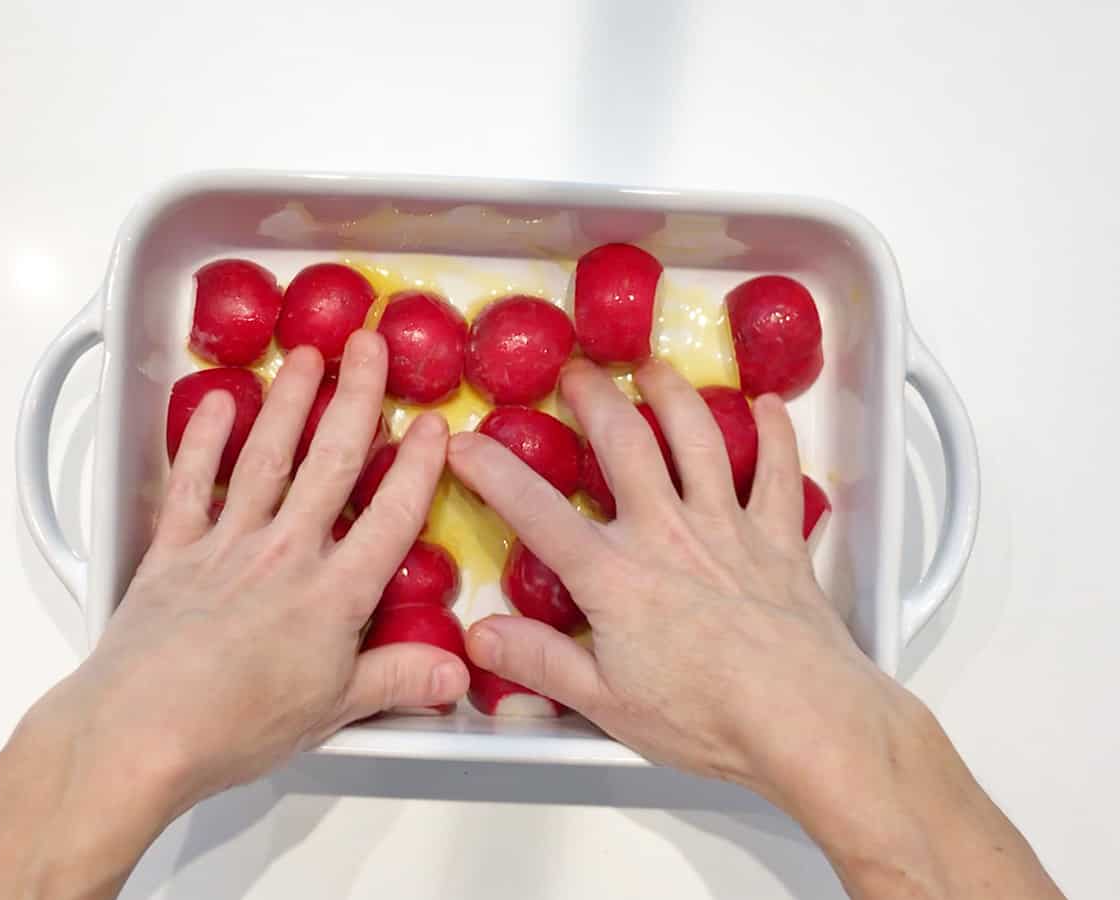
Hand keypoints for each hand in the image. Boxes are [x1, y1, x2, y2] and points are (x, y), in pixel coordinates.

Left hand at [42, 332, 467, 814]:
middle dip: (356, 398)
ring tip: (305, 355)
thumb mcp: (334, 711)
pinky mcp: (173, 550)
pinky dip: (201, 441)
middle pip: (331, 462)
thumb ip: (398, 681)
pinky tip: (213, 405)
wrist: (140, 731)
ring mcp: (227, 543)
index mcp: (334, 593)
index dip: (418, 467)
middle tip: (367, 345)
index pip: (391, 517)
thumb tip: (458, 676)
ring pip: (267, 457)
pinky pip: (191, 484)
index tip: (434, 423)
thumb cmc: (238, 725)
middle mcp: (286, 552)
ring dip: (289, 401)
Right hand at [448, 358, 901, 806]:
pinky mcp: (777, 537)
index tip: (464, 442)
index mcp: (614, 575)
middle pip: (623, 442)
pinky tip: (769, 406)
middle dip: (594, 397)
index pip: (536, 511)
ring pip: (697, 437)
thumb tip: (480, 635)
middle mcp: (666, 532)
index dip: (492, 472)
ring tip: (653, 366)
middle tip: (575, 371)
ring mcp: (726, 526)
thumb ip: (539, 662)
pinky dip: (776, 434)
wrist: (804, 720)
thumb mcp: (606, 703)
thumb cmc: (707, 717)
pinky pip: (778, 472)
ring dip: (673, 393)